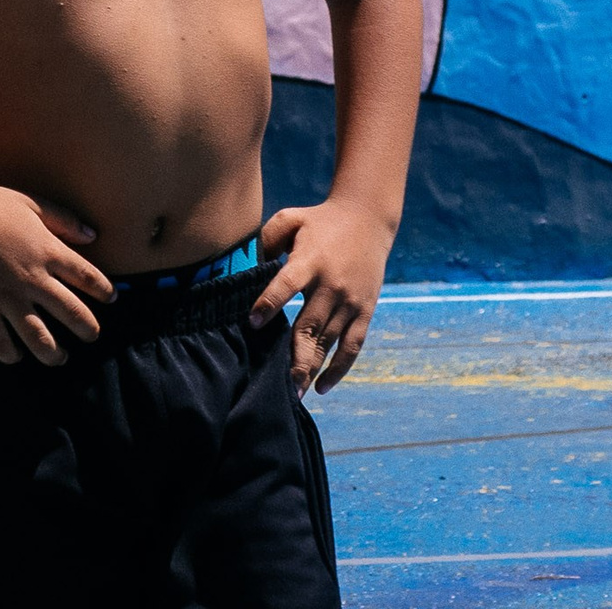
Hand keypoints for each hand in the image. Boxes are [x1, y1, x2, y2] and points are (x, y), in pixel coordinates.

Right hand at [0, 171, 113, 365]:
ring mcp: (6, 297)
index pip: (87, 277)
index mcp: (47, 251)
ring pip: (40, 338)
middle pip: (73, 313)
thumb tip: (93, 236)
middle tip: (92, 335)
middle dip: (89, 329)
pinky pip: (0, 342)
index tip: (111, 298)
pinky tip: (16, 355)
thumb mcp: (30, 203)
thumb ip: (64, 220)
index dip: (104, 290)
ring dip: (55, 353)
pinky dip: (10, 354)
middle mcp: (32, 279)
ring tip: (60, 357)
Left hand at [247, 196, 395, 391]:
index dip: (270, 302)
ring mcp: (350, 301)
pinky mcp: (364, 311)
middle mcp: (331, 284)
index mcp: (310, 260)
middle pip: (310, 325)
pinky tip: (323, 386)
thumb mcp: (291, 219)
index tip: (253, 322)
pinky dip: (339, 369)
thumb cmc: (320, 220)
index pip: (287, 284)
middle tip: (281, 385)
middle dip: (295, 356)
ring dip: (312, 368)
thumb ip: (266, 238)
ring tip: (296, 393)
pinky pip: (352, 346)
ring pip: (329, 342)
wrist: (368, 219)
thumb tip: (243, 265)